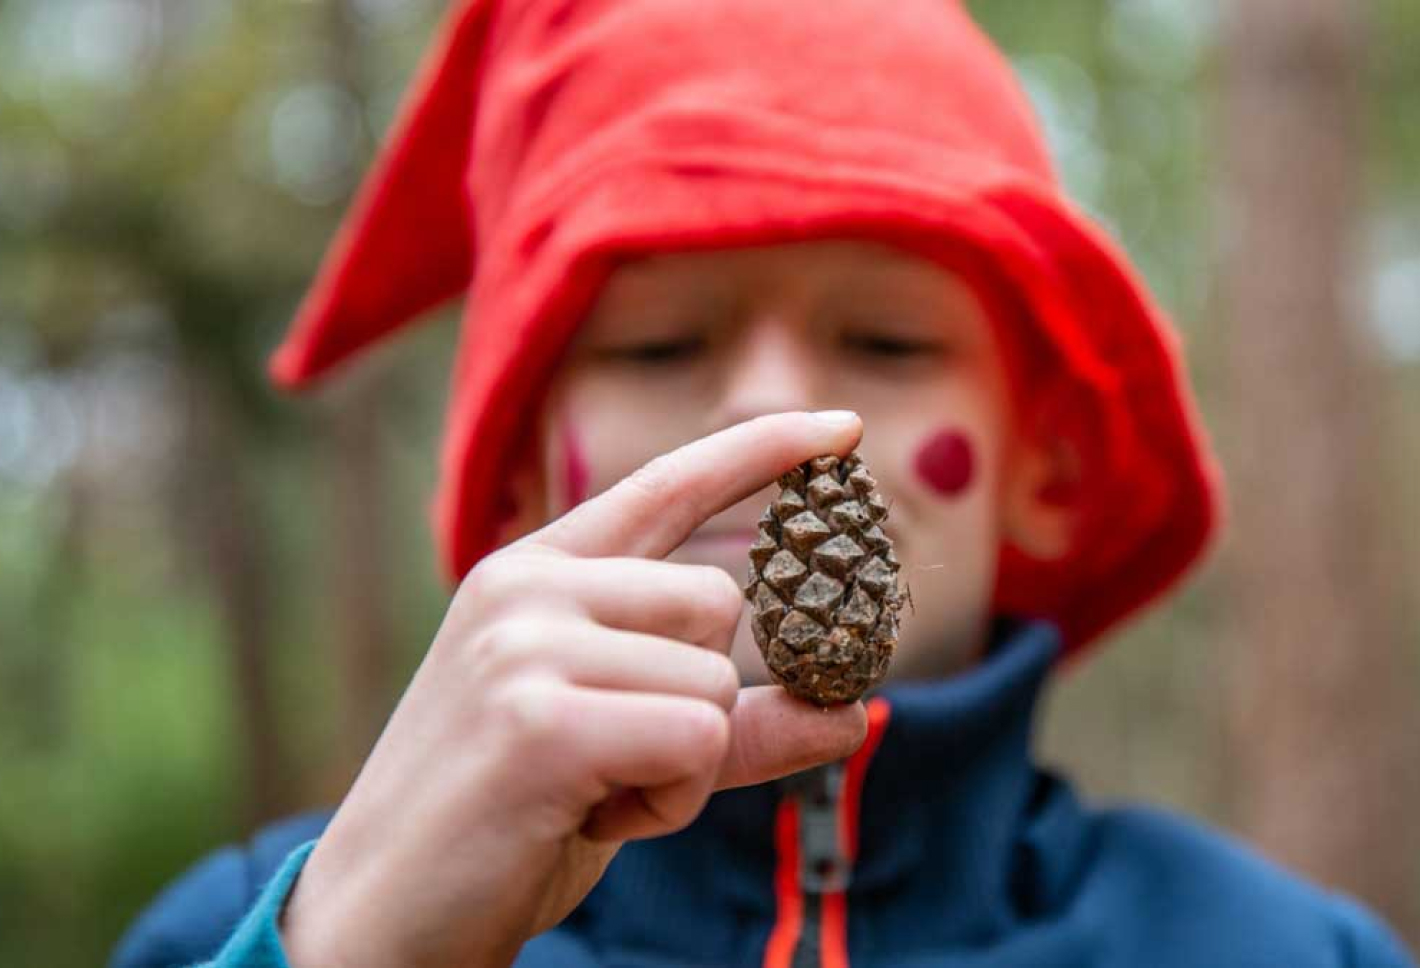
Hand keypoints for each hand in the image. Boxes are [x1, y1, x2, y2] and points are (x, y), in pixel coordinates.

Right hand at [279, 411, 869, 967]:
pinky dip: (672, 802)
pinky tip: (589, 817)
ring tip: (591, 792)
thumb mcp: (627, 751)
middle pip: (718, 604)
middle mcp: (527, 587)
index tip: (844, 426)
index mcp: (536, 572)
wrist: (381, 917)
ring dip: (684, 766)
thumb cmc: (508, 820)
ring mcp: (526, 645)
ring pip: (715, 680)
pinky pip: (698, 739)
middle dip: (698, 700)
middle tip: (612, 762)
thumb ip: (730, 722)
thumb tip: (854, 714)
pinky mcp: (539, 717)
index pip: (667, 483)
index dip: (762, 450)